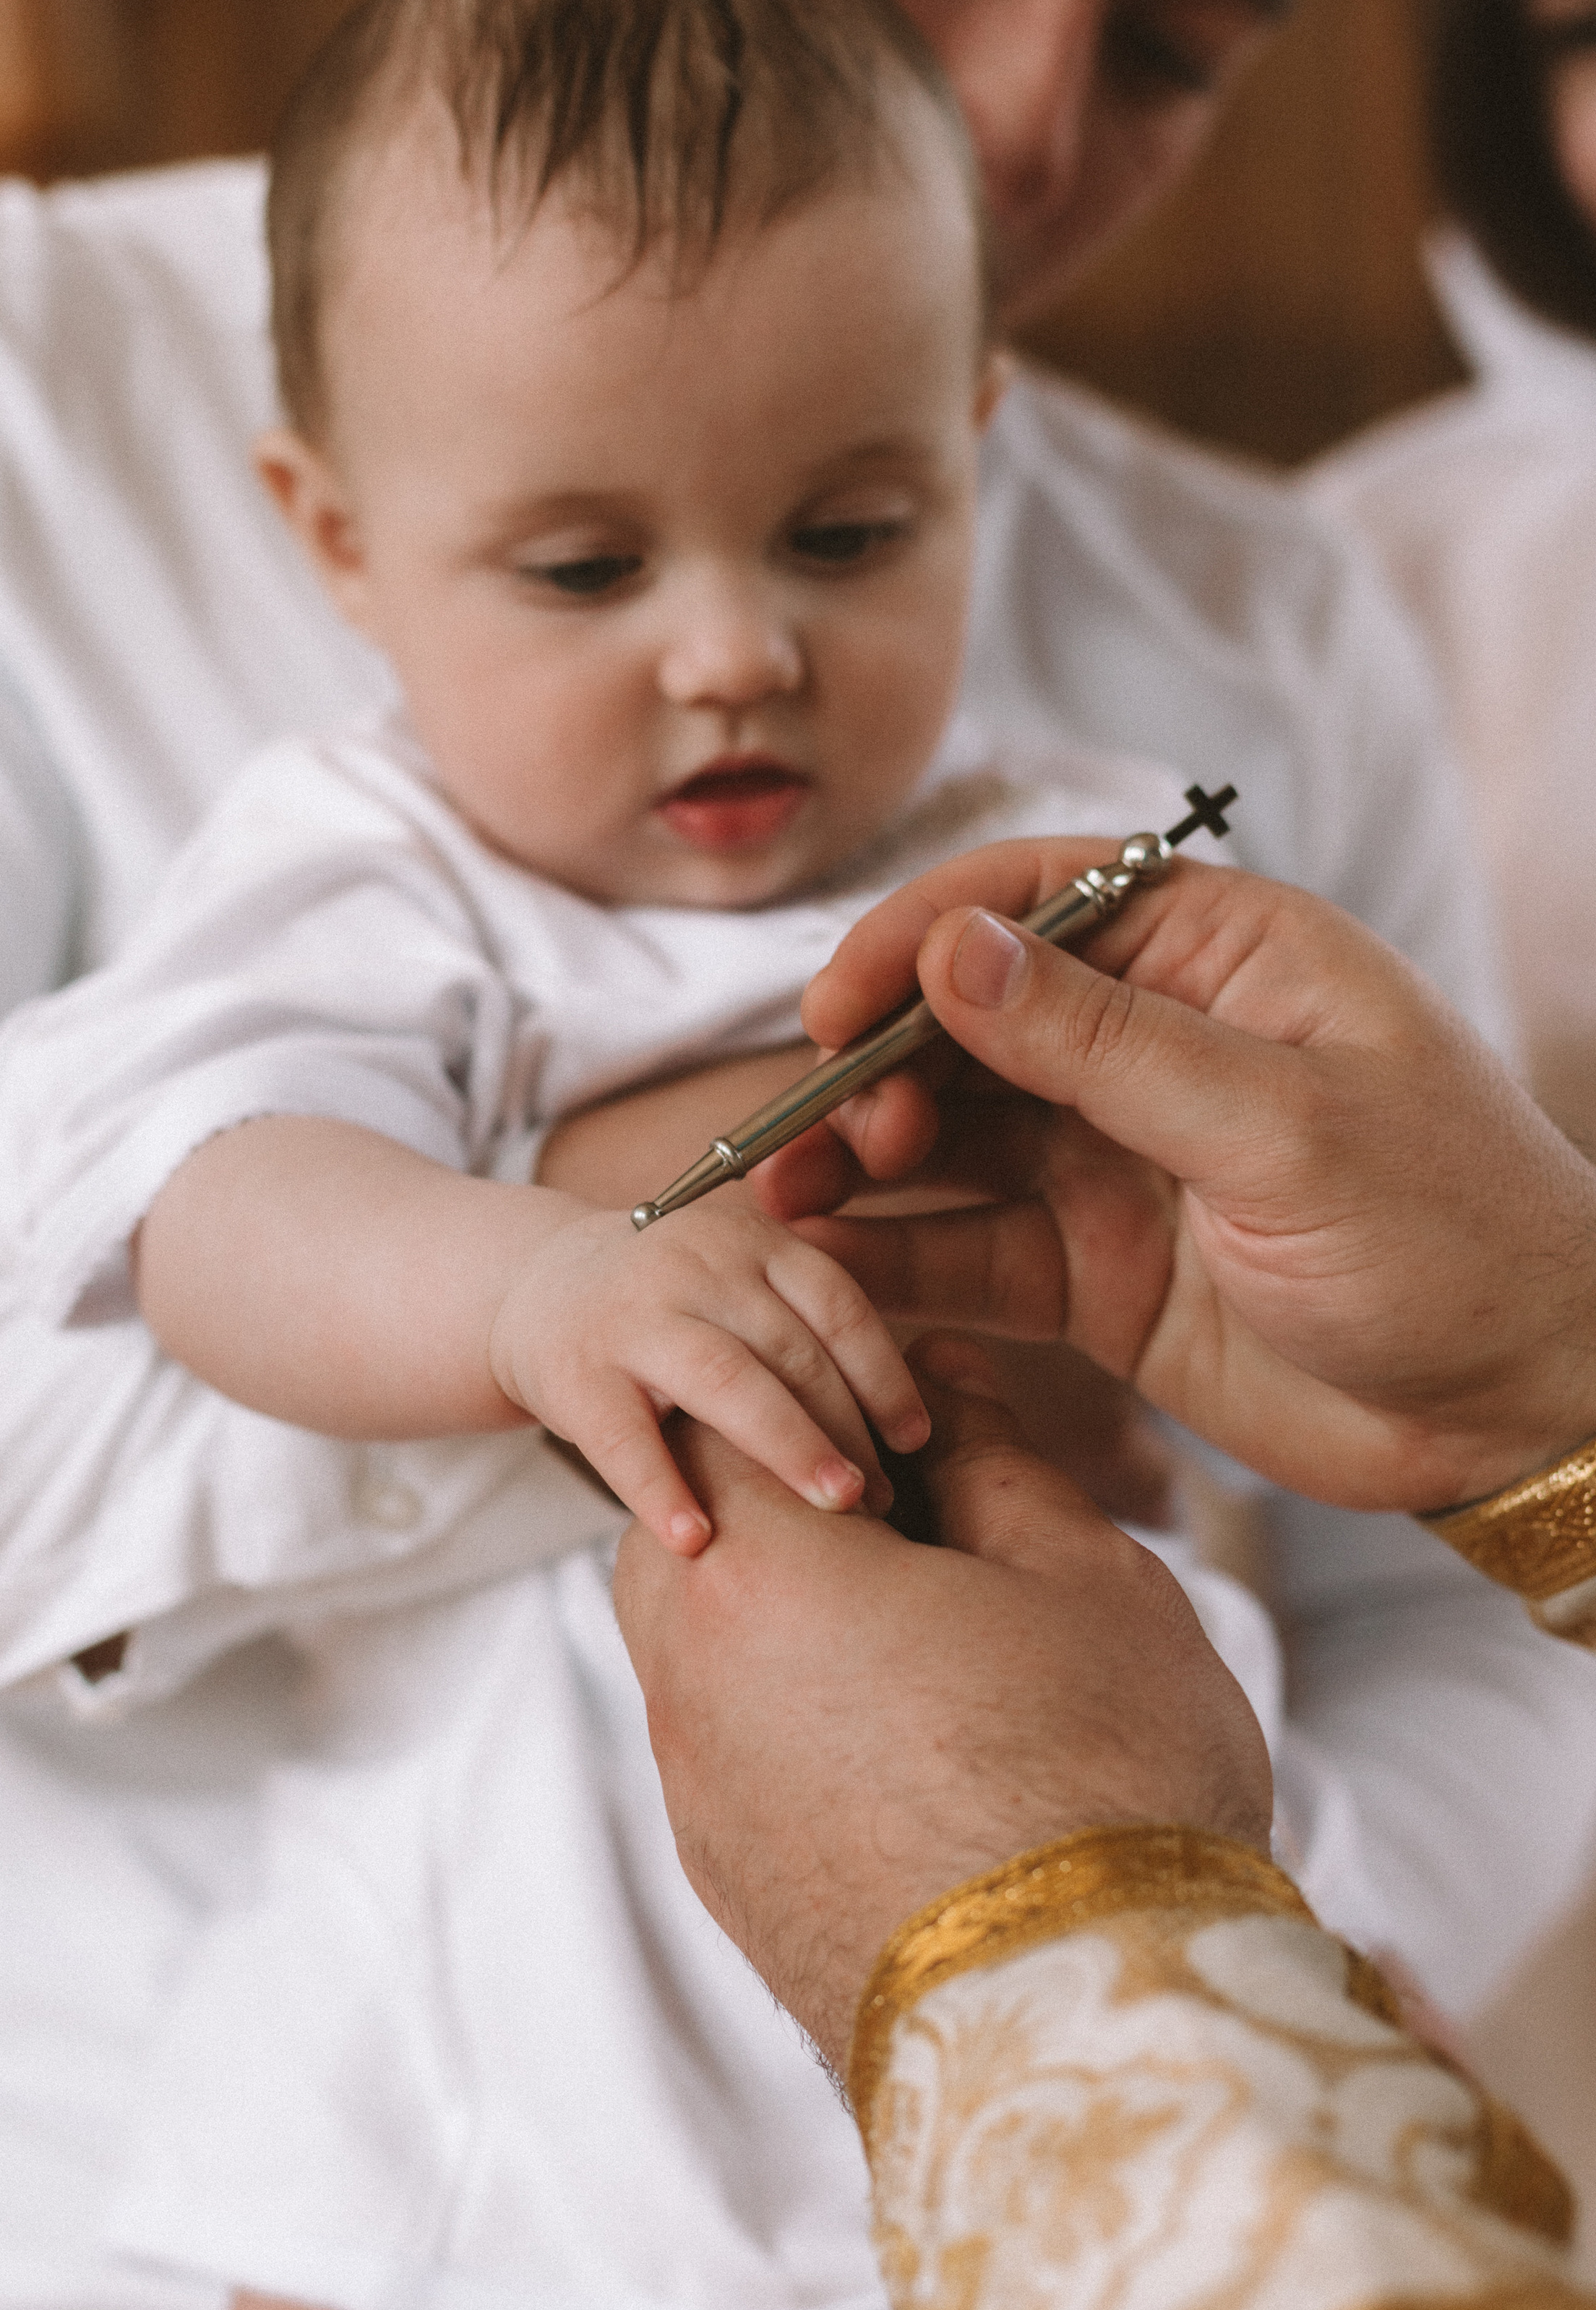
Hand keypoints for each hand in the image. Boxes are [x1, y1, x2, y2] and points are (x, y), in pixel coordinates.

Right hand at [487, 1193, 929, 1554]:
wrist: (538, 1285)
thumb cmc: (674, 1309)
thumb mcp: (741, 1286)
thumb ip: (804, 1332)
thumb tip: (904, 1432)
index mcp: (752, 1245)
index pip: (836, 1306)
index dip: (885, 1374)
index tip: (917, 1439)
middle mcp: (696, 1267)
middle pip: (790, 1349)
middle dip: (847, 1427)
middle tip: (886, 1498)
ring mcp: (633, 1317)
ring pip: (726, 1381)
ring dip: (788, 1447)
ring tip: (839, 1509)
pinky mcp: (575, 1373)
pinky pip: (625, 1438)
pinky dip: (662, 1490)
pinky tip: (696, 1541)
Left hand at [612, 1340, 1271, 2073]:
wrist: (1089, 2033)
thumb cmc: (1103, 1779)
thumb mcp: (1079, 1575)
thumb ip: (991, 1458)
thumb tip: (943, 1386)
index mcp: (752, 1576)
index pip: (725, 1422)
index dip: (820, 1403)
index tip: (916, 1436)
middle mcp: (686, 1684)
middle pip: (687, 1531)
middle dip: (783, 1503)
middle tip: (923, 1524)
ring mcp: (697, 1797)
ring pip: (702, 1648)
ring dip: (787, 1612)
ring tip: (934, 1637)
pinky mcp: (729, 1882)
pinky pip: (729, 1749)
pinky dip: (791, 1713)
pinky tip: (915, 1741)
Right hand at [757, 842, 1595, 1513]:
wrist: (1520, 1408)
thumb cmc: (1455, 1234)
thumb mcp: (1283, 1127)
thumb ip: (1107, 1044)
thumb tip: (951, 950)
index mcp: (1217, 956)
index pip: (1033, 901)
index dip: (918, 942)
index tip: (836, 1009)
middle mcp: (1151, 1045)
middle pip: (966, 1025)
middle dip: (874, 1072)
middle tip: (817, 1135)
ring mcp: (1114, 1159)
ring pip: (950, 1140)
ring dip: (862, 1165)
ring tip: (788, 1201)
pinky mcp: (1094, 1270)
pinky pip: (969, 1251)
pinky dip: (896, 1258)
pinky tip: (831, 1267)